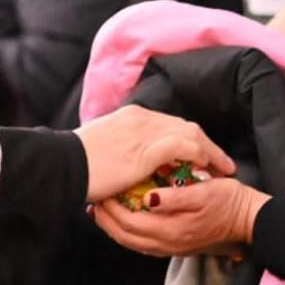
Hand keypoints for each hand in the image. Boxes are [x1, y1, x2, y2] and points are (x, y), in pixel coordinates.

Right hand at [75, 105, 236, 202]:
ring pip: (191, 134)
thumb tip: (124, 164)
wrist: (62, 165)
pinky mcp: (148, 148)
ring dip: (211, 151)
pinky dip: (201, 156)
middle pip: (185, 126)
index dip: (188, 138)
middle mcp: (142, 118)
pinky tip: (209, 168)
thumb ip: (118, 150)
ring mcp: (146, 131)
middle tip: (219, 162)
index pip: (169, 123)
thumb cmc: (76, 163)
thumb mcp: (100, 148)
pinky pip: (185, 147)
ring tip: (222, 168)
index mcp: (131, 116)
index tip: (199, 154)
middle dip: (205, 144)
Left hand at [93, 177, 269, 256]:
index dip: (113, 209)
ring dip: (113, 226)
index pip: (130, 223)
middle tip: (95, 198)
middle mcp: (167, 243)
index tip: (103, 191)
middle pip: (125, 236)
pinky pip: (142, 242)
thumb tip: (149, 198)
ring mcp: (170, 246)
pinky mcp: (174, 244)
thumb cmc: (228, 201)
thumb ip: (175, 198)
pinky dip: (127, 231)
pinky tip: (123, 217)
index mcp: (172, 230)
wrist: (249, 219)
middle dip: (106, 219)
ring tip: (102, 207)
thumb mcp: (205, 193)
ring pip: (131, 241)